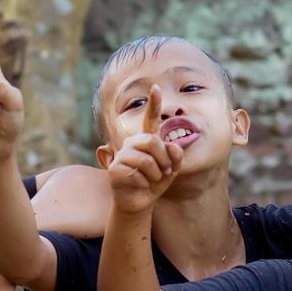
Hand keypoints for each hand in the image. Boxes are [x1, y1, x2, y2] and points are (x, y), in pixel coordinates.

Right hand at [106, 85, 182, 213]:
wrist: (139, 203)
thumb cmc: (154, 183)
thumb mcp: (171, 170)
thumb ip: (176, 157)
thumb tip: (174, 146)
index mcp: (146, 140)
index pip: (150, 119)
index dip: (153, 104)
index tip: (156, 87)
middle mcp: (132, 143)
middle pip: (152, 141)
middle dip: (164, 159)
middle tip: (166, 171)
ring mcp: (121, 154)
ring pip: (146, 160)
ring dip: (156, 174)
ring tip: (152, 180)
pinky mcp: (115, 168)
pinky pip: (137, 173)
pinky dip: (145, 183)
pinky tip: (140, 186)